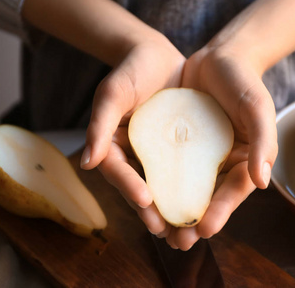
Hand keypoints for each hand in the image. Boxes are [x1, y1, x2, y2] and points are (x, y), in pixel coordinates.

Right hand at [80, 37, 185, 234]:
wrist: (157, 57)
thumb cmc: (131, 71)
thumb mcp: (113, 93)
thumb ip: (99, 124)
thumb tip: (88, 164)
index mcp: (113, 147)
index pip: (118, 172)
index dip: (129, 188)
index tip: (146, 203)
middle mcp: (135, 157)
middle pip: (142, 190)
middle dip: (155, 215)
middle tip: (171, 237)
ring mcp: (156, 157)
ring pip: (164, 190)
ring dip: (175, 213)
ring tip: (189, 235)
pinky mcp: (177, 152)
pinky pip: (185, 175)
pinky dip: (193, 192)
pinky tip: (206, 208)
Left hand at [161, 45, 277, 249]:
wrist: (218, 58)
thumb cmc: (244, 82)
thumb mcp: (257, 108)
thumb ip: (263, 142)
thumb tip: (262, 183)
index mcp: (244, 161)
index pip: (233, 192)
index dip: (220, 213)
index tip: (204, 230)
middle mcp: (221, 163)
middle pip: (207, 198)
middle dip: (193, 222)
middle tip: (178, 243)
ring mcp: (198, 156)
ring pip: (185, 188)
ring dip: (172, 210)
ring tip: (158, 231)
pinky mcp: (177, 145)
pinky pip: (167, 167)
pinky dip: (158, 183)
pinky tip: (144, 197)